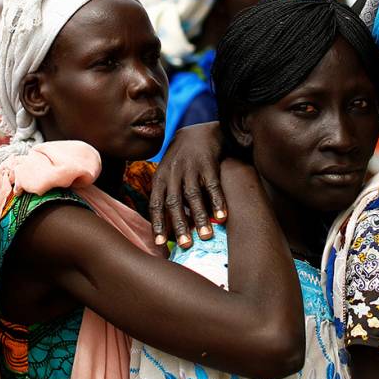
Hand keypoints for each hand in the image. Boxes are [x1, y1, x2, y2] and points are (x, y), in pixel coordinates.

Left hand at [149, 122, 225, 248]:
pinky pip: (213, 186)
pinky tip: (223, 217)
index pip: (155, 204)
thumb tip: (168, 230)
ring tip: (206, 236)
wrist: (199, 133)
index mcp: (160, 178)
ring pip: (193, 196)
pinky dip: (217, 201)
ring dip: (200, 217)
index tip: (160, 244)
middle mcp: (173, 173)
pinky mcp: (208, 164)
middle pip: (173, 202)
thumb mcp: (168, 174)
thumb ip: (166, 197)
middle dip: (179, 225)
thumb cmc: (182, 162)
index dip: (157, 224)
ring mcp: (191, 168)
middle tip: (185, 245)